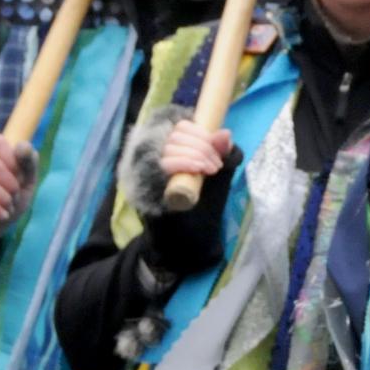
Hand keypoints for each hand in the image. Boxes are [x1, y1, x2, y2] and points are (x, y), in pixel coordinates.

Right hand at [0, 134, 35, 253]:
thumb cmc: (5, 199)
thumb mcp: (25, 181)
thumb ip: (28, 162)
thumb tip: (24, 146)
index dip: (14, 162)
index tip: (21, 178)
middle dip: (9, 184)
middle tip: (14, 198)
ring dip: (1, 198)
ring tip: (8, 208)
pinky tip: (0, 215)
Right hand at [143, 121, 235, 276]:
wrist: (190, 243)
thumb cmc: (205, 207)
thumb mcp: (220, 178)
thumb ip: (224, 156)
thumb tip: (225, 134)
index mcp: (177, 151)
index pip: (182, 127)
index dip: (201, 132)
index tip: (219, 146)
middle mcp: (159, 157)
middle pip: (176, 135)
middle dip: (202, 145)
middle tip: (216, 164)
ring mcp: (149, 171)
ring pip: (168, 147)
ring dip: (195, 154)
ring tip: (211, 169)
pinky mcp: (144, 186)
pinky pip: (160, 165)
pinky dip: (182, 163)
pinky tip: (198, 170)